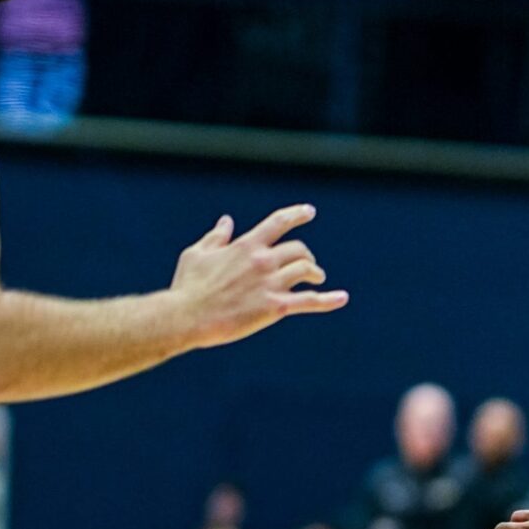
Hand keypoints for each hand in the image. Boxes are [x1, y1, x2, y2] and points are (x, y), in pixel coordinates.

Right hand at [171, 205, 348, 349]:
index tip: (309, 211)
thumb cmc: (188, 287)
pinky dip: (328, 300)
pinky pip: (309, 301)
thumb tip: (226, 221)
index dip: (296, 215)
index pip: (278, 223)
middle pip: (298, 250)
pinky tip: (341, 298)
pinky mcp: (275, 307)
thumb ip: (216, 237)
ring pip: (306, 270)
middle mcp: (262, 260)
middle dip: (306, 256)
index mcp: (246, 245)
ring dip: (315, 273)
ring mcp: (271, 283)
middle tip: (308, 265)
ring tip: (318, 279)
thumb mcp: (197, 254)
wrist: (187, 316)